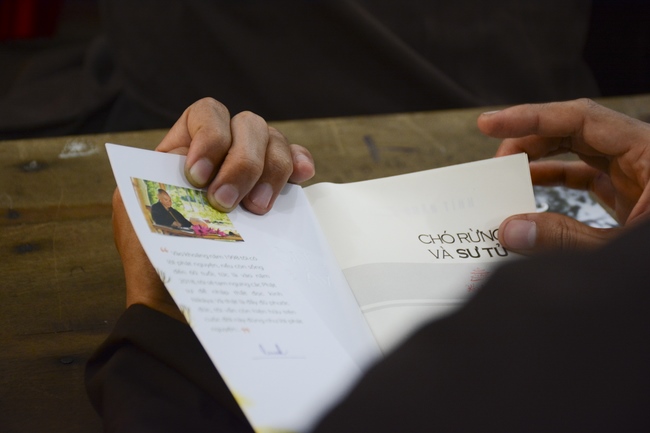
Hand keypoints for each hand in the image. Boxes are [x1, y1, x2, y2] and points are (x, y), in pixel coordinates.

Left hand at [113, 98, 315, 317]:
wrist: (178, 307)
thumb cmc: (155, 262)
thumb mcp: (138, 214)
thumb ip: (157, 178)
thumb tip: (187, 160)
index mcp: (184, 152)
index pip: (206, 114)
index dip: (210, 137)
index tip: (199, 177)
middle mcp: (221, 155)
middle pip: (248, 124)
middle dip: (242, 163)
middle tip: (228, 204)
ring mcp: (251, 173)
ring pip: (275, 142)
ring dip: (270, 171)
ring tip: (258, 210)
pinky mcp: (272, 193)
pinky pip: (296, 162)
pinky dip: (300, 163)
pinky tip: (302, 176)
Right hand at [477, 98, 649, 253]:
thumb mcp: (621, 249)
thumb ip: (564, 239)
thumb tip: (511, 230)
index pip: (579, 119)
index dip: (530, 118)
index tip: (490, 124)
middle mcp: (642, 155)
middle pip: (575, 130)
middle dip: (529, 140)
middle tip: (494, 159)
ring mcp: (636, 173)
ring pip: (578, 151)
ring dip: (539, 159)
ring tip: (506, 175)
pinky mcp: (630, 192)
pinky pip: (584, 175)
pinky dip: (555, 180)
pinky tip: (530, 192)